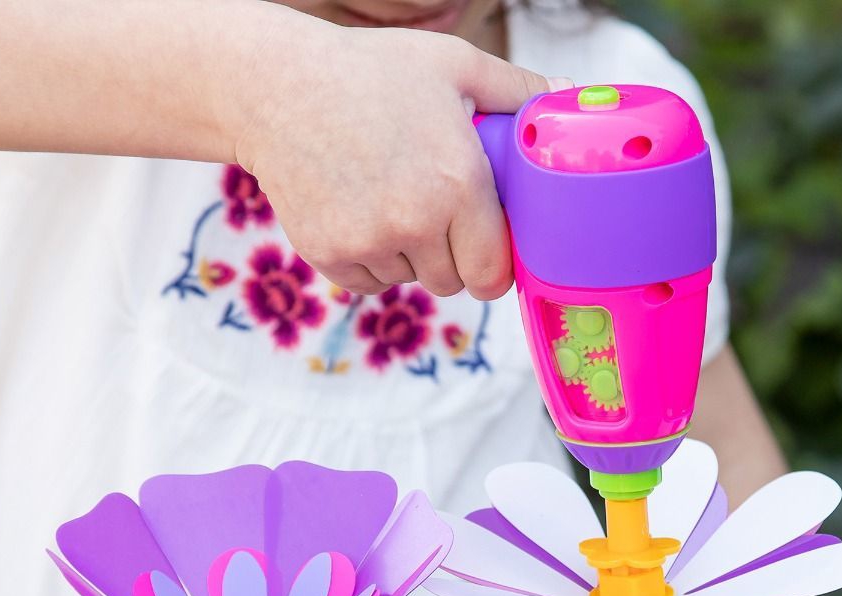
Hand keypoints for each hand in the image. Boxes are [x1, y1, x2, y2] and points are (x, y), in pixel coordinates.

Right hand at [234, 22, 559, 298]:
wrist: (277, 88)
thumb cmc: (370, 72)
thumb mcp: (454, 65)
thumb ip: (516, 91)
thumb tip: (564, 100)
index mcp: (458, 184)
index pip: (493, 274)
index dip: (494, 267)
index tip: (486, 250)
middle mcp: (415, 223)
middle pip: (453, 283)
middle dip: (452, 258)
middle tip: (433, 212)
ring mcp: (369, 244)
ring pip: (410, 281)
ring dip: (409, 256)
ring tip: (388, 198)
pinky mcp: (330, 256)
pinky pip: (368, 282)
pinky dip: (370, 260)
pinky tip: (358, 210)